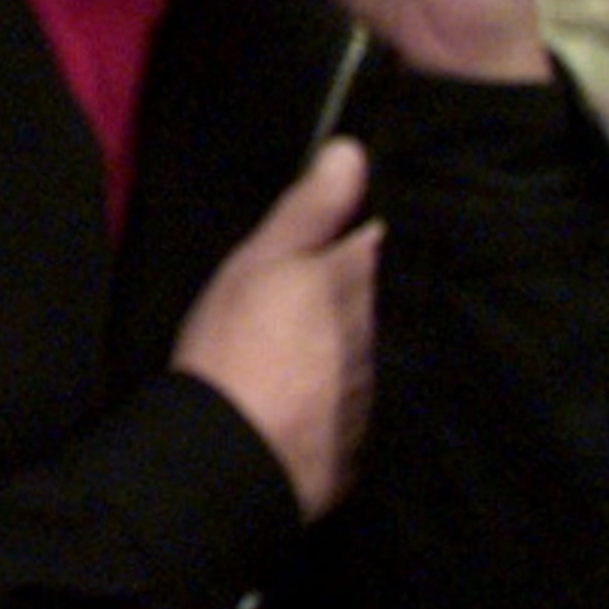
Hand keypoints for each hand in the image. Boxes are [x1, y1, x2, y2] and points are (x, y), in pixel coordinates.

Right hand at [170, 135, 378, 521]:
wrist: (229, 457)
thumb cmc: (237, 345)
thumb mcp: (260, 263)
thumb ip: (309, 210)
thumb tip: (353, 151)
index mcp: (356, 284)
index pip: (380, 243)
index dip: (368, 231)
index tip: (355, 220)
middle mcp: (378, 337)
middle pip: (377, 301)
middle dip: (362, 291)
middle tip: (328, 282)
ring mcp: (371, 394)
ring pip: (367, 355)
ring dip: (350, 347)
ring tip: (320, 343)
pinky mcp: (355, 444)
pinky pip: (352, 408)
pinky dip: (338, 399)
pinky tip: (313, 399)